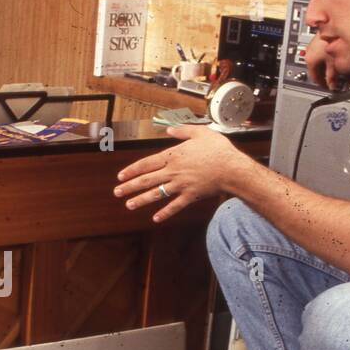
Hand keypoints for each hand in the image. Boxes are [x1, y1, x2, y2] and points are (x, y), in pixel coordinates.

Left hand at [114, 125, 247, 222]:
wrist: (232, 169)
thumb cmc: (218, 149)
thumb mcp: (200, 133)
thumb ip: (182, 131)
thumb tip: (169, 130)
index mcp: (173, 156)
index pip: (146, 164)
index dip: (132, 170)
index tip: (121, 176)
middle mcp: (173, 172)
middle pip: (147, 180)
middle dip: (130, 187)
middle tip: (117, 192)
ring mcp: (181, 186)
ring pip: (156, 194)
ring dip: (141, 200)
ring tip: (129, 205)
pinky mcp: (191, 196)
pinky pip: (175, 206)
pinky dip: (165, 213)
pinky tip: (155, 218)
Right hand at [304, 36, 339, 89]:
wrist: (335, 26)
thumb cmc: (333, 42)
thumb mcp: (334, 64)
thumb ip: (332, 77)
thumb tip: (332, 85)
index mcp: (310, 60)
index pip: (314, 78)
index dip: (322, 84)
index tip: (328, 86)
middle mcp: (309, 53)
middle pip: (316, 69)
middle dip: (325, 75)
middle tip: (333, 78)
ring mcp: (313, 45)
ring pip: (319, 60)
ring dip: (326, 66)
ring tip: (336, 68)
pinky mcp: (319, 39)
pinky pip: (322, 53)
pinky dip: (327, 58)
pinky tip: (335, 57)